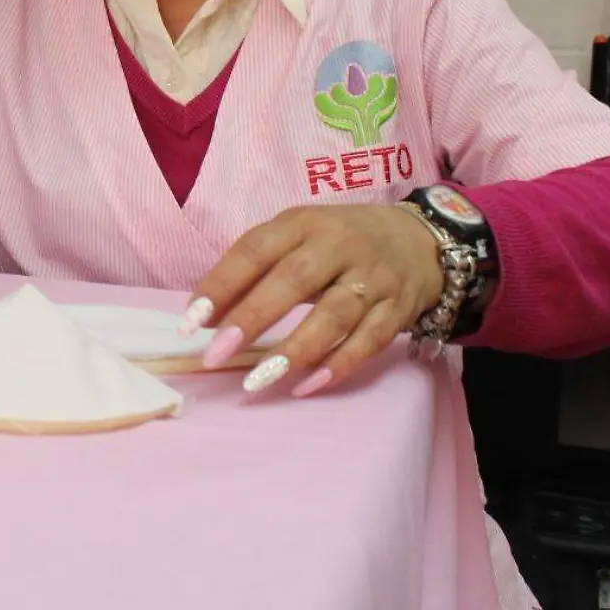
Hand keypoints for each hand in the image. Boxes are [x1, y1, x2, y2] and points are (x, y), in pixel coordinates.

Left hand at [184, 205, 442, 397]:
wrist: (420, 239)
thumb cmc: (337, 243)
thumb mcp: (296, 237)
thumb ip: (253, 269)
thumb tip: (205, 317)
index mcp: (303, 223)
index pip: (255, 250)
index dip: (221, 285)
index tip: (190, 322)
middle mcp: (340, 244)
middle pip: (294, 281)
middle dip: (252, 319)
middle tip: (216, 355)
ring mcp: (373, 277)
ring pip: (333, 316)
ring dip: (294, 350)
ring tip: (258, 381)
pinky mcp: (398, 308)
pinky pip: (369, 341)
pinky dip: (339, 365)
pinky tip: (307, 387)